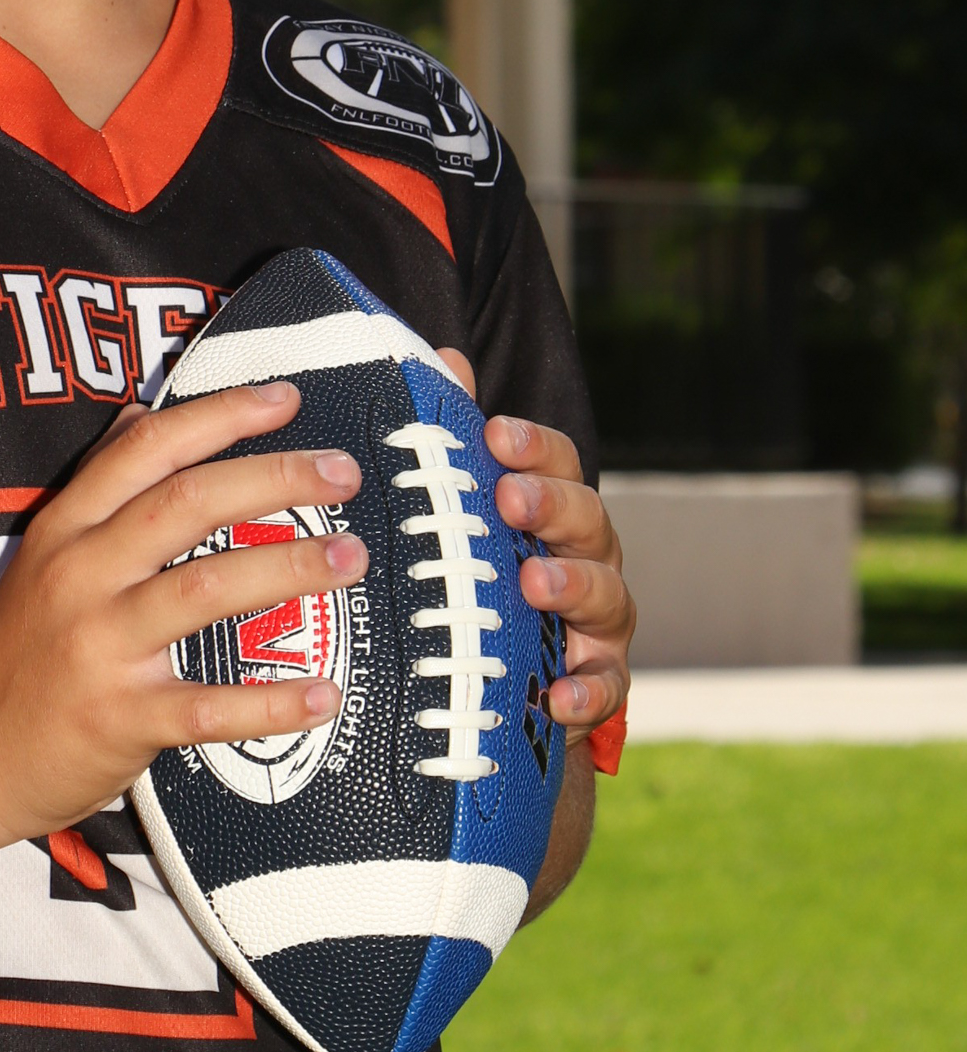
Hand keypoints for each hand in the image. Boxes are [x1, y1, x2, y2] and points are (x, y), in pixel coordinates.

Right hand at [0, 381, 363, 845]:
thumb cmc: (20, 647)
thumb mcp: (45, 550)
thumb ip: (98, 483)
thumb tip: (144, 412)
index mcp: (67, 528)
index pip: (147, 450)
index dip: (220, 415)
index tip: (286, 398)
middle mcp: (81, 576)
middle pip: (185, 505)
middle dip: (272, 479)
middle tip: (343, 472)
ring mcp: (99, 647)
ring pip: (204, 590)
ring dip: (287, 569)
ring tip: (350, 558)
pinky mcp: (120, 719)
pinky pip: (209, 708)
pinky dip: (271, 702)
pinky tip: (326, 693)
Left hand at [435, 351, 634, 735]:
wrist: (500, 687)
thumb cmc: (483, 581)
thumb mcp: (464, 516)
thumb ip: (459, 441)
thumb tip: (446, 358)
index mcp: (555, 512)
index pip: (559, 465)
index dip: (533, 447)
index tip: (496, 433)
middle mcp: (587, 559)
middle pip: (588, 520)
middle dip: (552, 505)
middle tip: (510, 499)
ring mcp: (598, 623)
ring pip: (605, 595)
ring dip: (572, 584)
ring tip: (534, 582)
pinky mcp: (597, 684)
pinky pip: (604, 687)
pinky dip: (586, 690)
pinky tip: (556, 694)